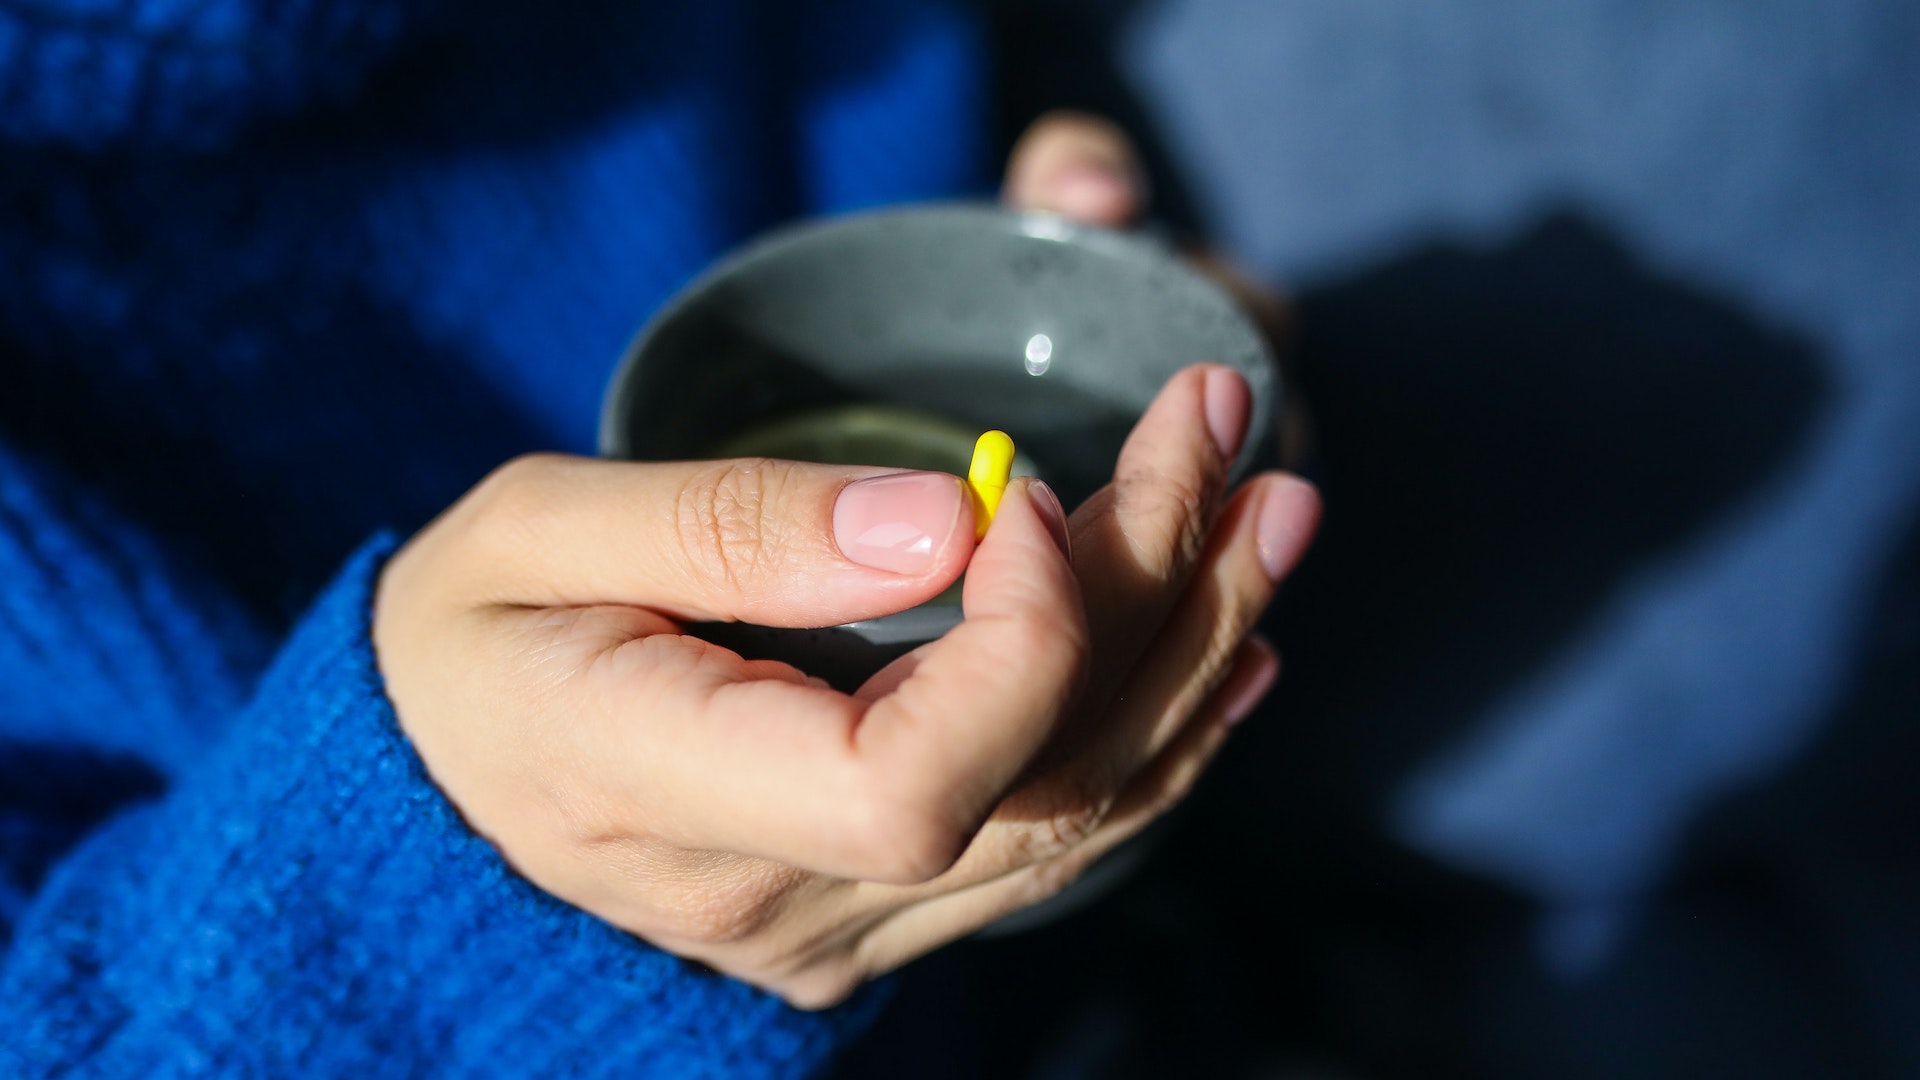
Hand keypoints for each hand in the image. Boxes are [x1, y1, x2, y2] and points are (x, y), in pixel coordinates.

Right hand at [372, 117, 1320, 1008]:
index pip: (913, 783)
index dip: (1022, 640)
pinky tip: (1231, 656)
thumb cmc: (466, 639)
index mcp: (665, 796)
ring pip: (1076, 815)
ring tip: (1272, 514)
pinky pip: (1054, 845)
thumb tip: (950, 518)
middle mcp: (776, 900)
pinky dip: (1157, 741)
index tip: (1031, 490)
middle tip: (1233, 432)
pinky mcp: (878, 912)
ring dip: (1194, 656)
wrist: (433, 783)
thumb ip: (732, 525)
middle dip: (1161, 593)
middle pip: (1038, 780)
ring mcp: (839, 927)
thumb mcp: (538, 533)